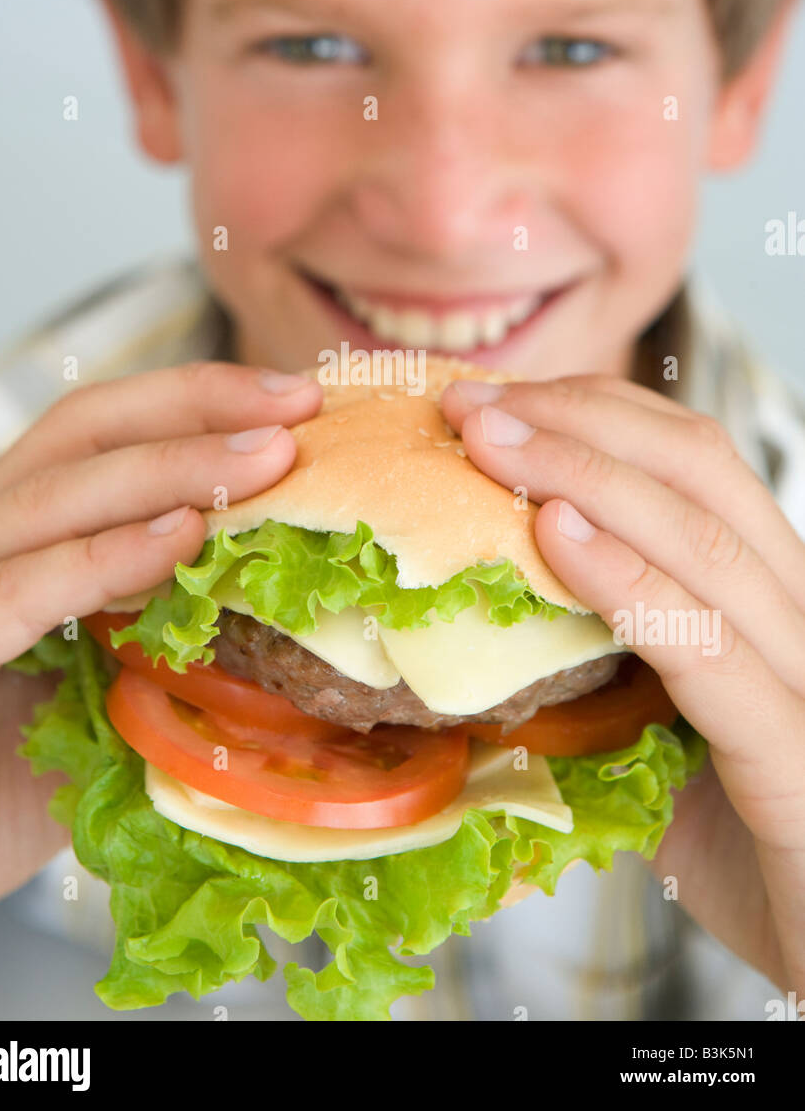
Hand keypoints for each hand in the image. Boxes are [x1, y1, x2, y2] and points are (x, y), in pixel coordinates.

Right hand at [0, 362, 321, 916]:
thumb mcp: (101, 707)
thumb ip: (166, 653)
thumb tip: (294, 630)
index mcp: (13, 537)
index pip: (102, 431)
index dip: (196, 401)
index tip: (296, 399)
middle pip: (82, 433)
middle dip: (198, 410)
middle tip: (299, 407)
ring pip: (53, 497)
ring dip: (170, 470)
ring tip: (266, 459)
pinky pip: (11, 594)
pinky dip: (99, 560)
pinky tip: (176, 541)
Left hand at [441, 373, 804, 995]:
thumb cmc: (740, 839)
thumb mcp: (656, 729)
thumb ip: (596, 667)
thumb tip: (477, 624)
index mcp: (764, 591)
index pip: (687, 458)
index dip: (589, 411)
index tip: (488, 399)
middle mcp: (796, 610)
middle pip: (695, 467)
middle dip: (573, 419)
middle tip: (466, 403)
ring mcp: (804, 673)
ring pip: (702, 538)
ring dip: (582, 474)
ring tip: (487, 441)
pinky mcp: (794, 752)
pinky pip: (707, 647)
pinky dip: (627, 580)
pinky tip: (555, 539)